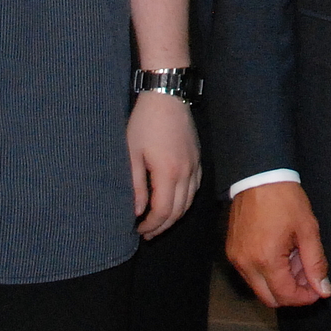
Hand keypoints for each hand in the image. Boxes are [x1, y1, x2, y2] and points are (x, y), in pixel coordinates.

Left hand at [127, 92, 200, 238]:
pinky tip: (174, 203)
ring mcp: (195, 165)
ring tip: (159, 223)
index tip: (137, 230)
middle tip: (146, 234)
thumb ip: (135, 185)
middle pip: (178, 211)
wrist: (167, 96)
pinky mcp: (198, 158)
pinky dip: (185, 201)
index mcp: (168, 172)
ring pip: (189, 201)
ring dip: (174, 216)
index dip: (150, 225)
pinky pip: (195, 188)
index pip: (162, 211)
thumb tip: (137, 212)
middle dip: (162, 226)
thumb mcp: (132, 153)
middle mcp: (186, 172)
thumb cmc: (144, 123)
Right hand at [226, 181, 330, 305]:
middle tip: (307, 275)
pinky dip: (267, 272)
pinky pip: (250, 274)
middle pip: (270, 299)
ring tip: (296, 259)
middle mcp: (246, 264)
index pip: (286, 296)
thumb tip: (323, 289)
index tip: (318, 289)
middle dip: (292, 293)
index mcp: (266, 259)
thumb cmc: (285, 199)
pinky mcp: (232, 251)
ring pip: (259, 287)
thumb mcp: (308, 230)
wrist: (259, 176)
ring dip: (279, 282)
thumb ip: (316, 263)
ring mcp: (236, 259)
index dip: (305, 297)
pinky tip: (281, 253)